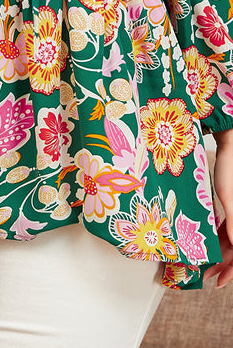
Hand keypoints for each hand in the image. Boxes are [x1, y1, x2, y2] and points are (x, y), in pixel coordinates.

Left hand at [203, 129, 232, 287]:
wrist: (229, 149)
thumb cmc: (229, 171)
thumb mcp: (229, 198)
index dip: (232, 271)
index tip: (218, 283)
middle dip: (223, 265)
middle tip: (205, 274)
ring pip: (230, 241)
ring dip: (219, 253)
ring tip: (204, 262)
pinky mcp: (232, 207)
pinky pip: (226, 228)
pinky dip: (218, 237)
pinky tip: (207, 243)